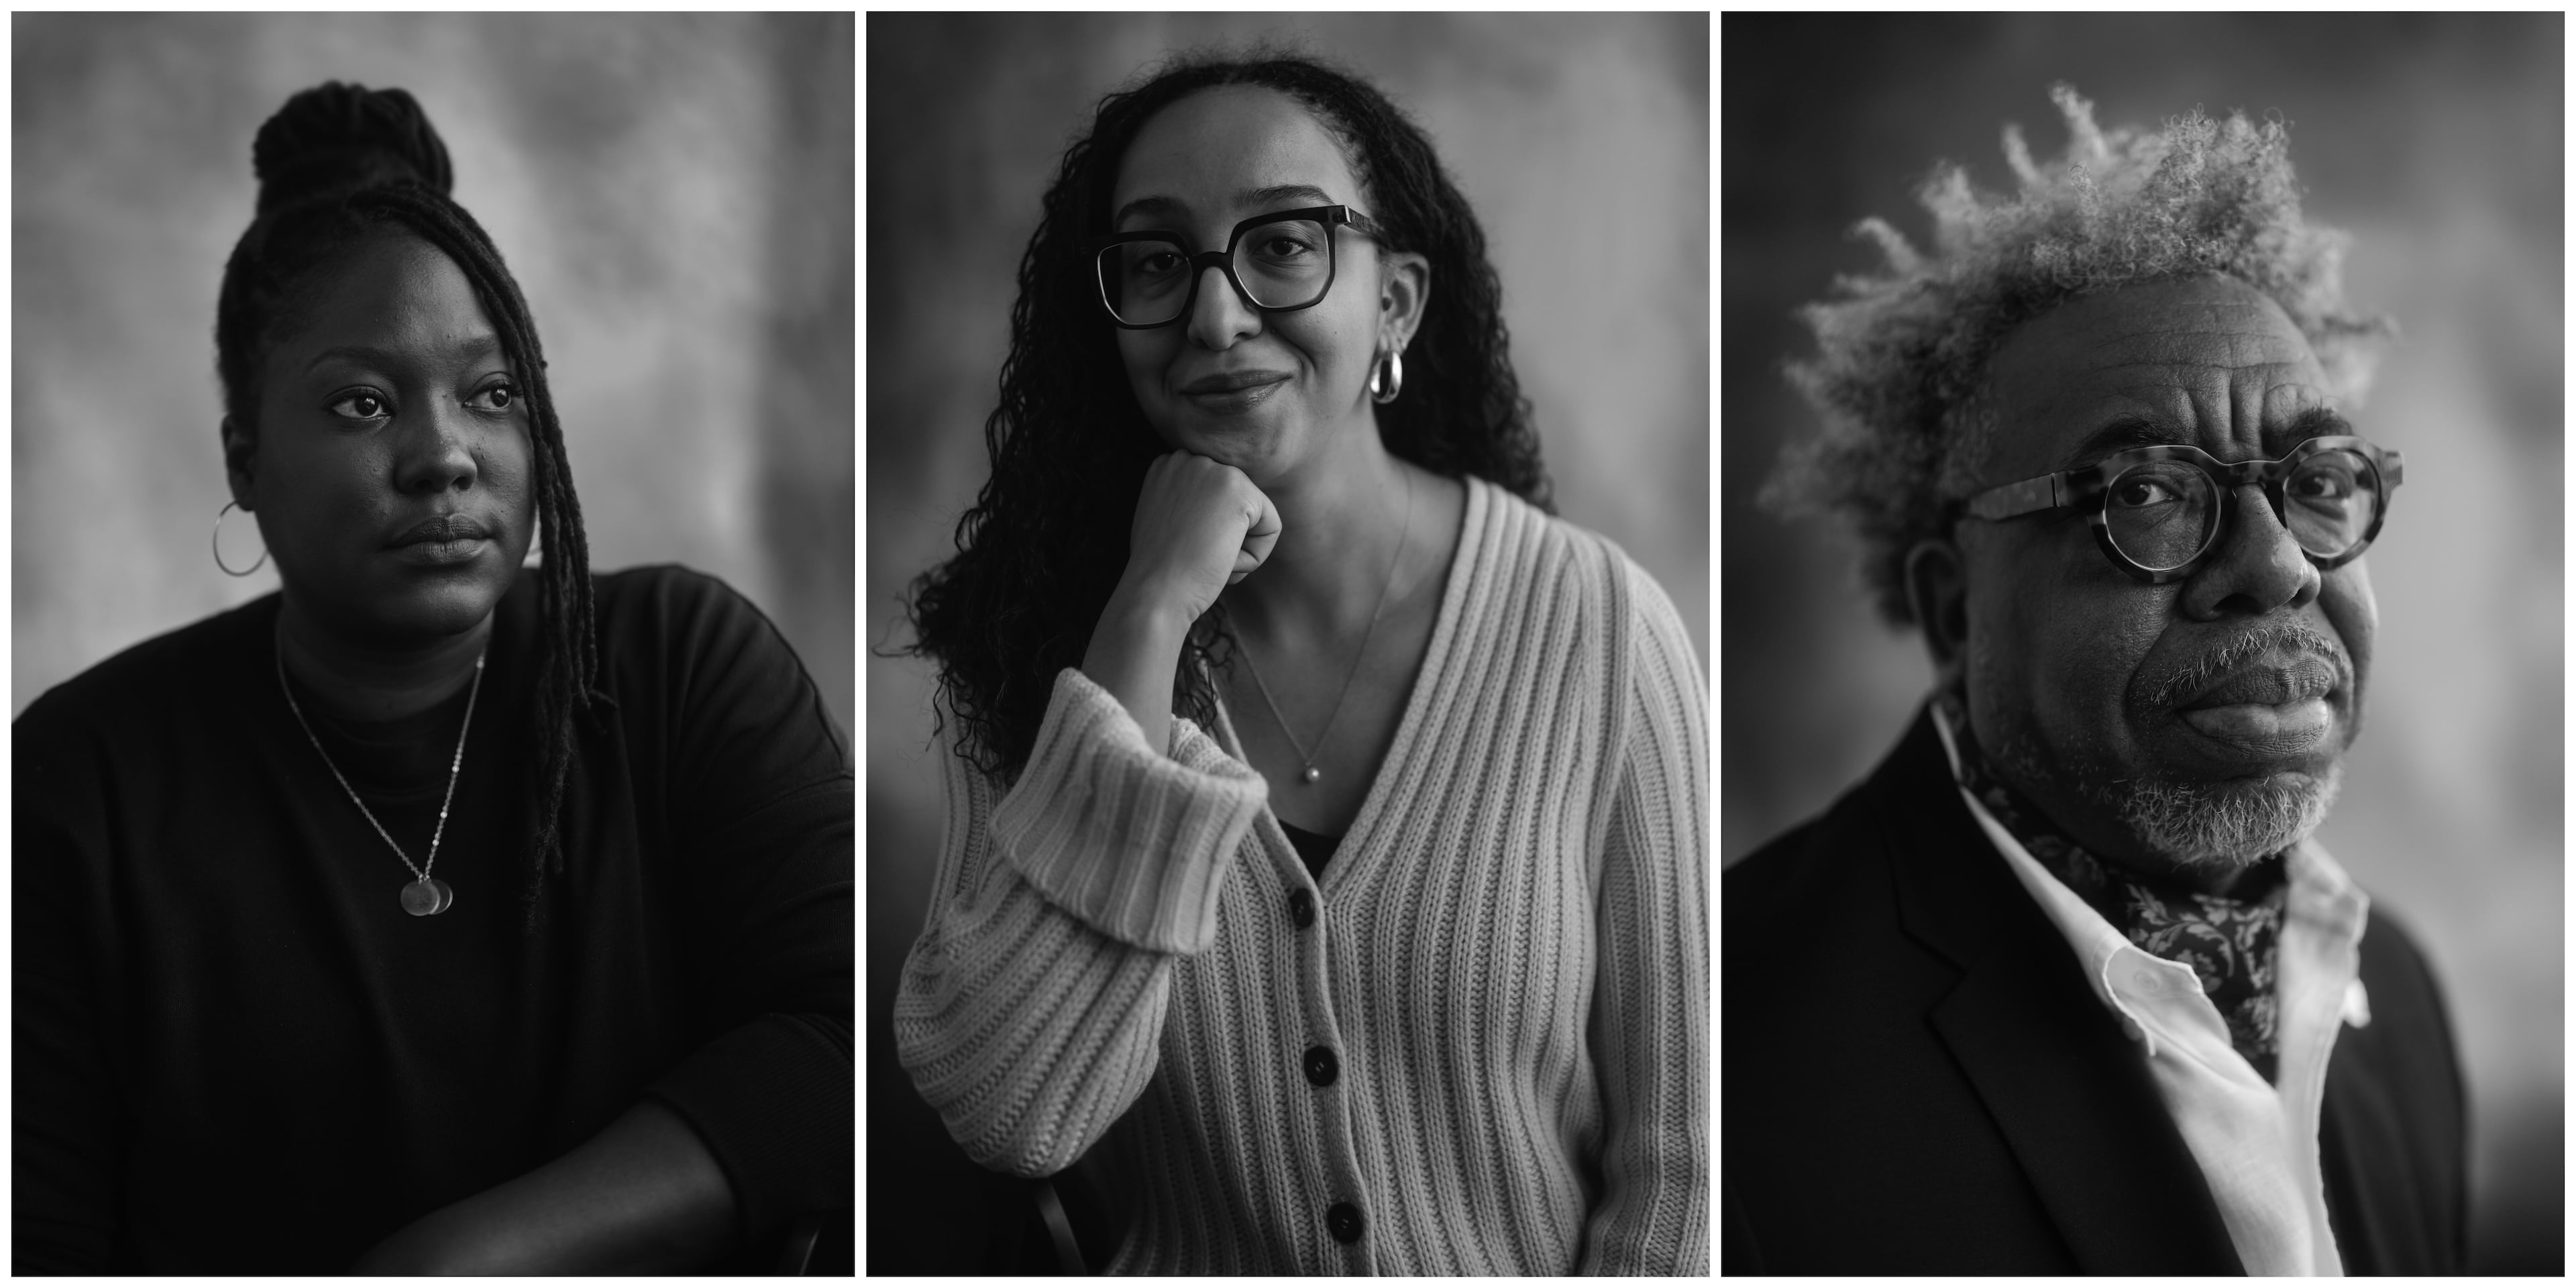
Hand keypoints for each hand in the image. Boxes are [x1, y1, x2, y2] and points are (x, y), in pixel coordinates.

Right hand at [1115, 451, 1281, 625]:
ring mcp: (1214, 471)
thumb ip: (1188, 505)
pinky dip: (1254, 556)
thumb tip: (1216, 512)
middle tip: (1194, 556)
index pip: (1216, 497)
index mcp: (1167, 465)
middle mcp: (1188, 459)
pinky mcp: (1239, 491)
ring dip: (1239, 549)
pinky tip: (1224, 561)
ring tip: (1206, 558)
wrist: (1155, 591)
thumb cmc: (1159, 572)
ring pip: (1255, 516)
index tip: (1181, 548)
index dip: (1206, 532)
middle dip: (1224, 538)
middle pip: (1237, 504)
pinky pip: (1271, 527)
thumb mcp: (1165, 522)